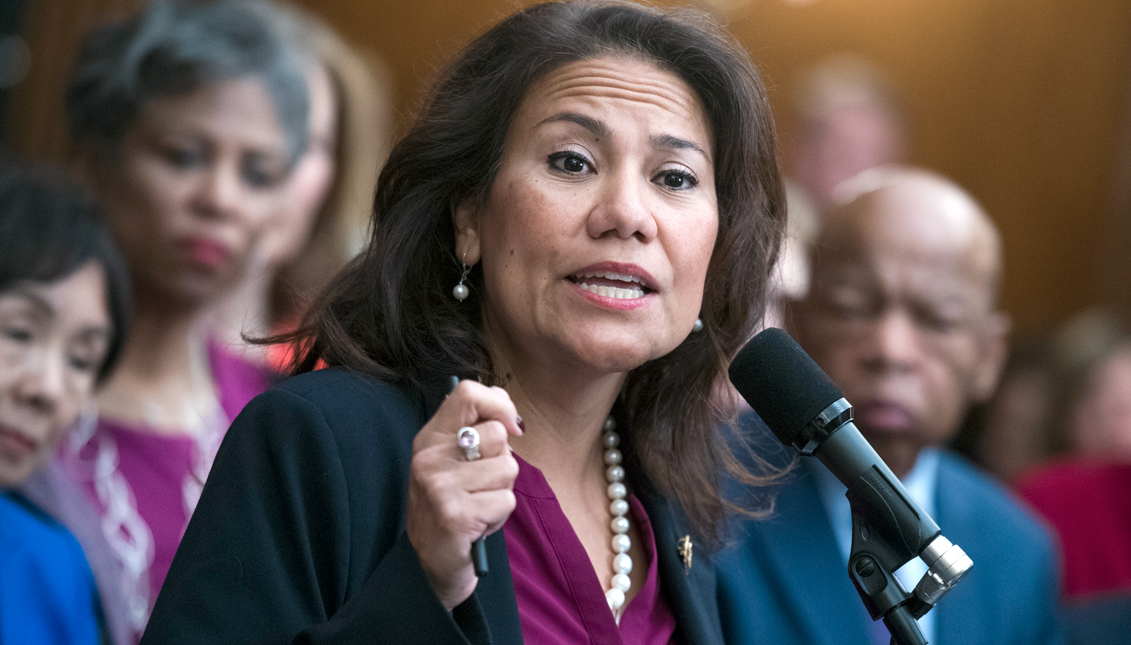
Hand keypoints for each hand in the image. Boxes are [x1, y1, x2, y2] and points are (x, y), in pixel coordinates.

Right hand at [406, 381, 522, 610]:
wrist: (432, 565)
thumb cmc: (454, 507)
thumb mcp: (456, 463)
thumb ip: (477, 431)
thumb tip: (509, 411)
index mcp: (430, 438)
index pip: (467, 393)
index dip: (499, 404)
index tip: (512, 427)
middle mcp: (429, 458)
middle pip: (498, 435)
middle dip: (503, 462)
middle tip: (482, 486)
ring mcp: (439, 486)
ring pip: (508, 468)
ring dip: (503, 491)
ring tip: (480, 505)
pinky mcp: (455, 514)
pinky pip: (506, 500)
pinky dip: (501, 516)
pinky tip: (479, 524)